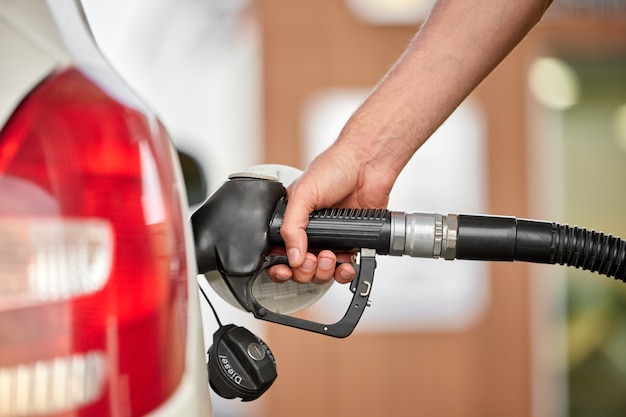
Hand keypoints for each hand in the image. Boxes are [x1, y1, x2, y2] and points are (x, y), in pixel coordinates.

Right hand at [267, 140, 396, 283]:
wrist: (367, 165)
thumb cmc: (335, 167)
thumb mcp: (302, 193)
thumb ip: (291, 226)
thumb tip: (292, 256)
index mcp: (293, 219)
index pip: (280, 252)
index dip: (280, 266)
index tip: (285, 269)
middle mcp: (311, 232)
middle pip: (301, 268)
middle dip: (305, 270)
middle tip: (312, 259)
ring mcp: (332, 239)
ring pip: (322, 273)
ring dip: (324, 271)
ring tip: (329, 256)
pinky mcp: (353, 242)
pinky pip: (344, 268)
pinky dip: (344, 272)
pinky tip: (345, 265)